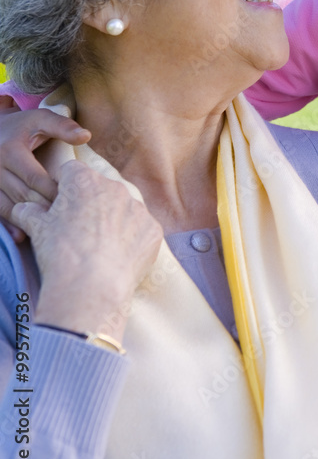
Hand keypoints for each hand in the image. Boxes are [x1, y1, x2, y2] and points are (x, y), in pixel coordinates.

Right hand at [0, 105, 90, 241]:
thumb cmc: (22, 125)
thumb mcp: (41, 119)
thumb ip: (63, 127)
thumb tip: (86, 136)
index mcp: (10, 150)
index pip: (34, 177)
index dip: (53, 191)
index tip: (72, 201)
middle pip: (22, 194)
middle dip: (44, 208)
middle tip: (65, 220)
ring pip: (7, 206)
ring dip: (26, 219)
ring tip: (49, 230)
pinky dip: (8, 224)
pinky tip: (22, 236)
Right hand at [11, 160, 162, 341]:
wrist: (91, 286)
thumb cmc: (61, 253)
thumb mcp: (37, 228)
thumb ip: (30, 212)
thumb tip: (23, 208)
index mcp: (84, 180)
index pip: (71, 172)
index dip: (63, 187)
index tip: (60, 204)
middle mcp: (114, 187)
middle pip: (100, 189)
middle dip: (90, 203)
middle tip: (79, 229)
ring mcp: (138, 208)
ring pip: (123, 209)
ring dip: (113, 221)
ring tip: (99, 247)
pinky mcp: (153, 229)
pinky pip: (141, 229)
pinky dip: (132, 240)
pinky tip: (118, 257)